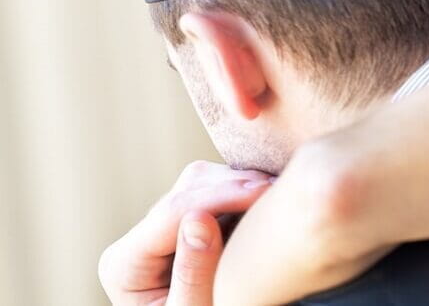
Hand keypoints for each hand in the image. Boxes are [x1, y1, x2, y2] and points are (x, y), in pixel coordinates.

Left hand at [98, 161, 271, 304]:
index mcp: (124, 265)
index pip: (169, 214)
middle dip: (231, 186)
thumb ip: (194, 272)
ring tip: (275, 193)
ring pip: (200, 184)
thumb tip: (200, 220)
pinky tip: (266, 199)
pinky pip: (215, 193)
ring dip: (238, 185)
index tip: (261, 191)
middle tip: (277, 187)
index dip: (216, 198)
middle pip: (185, 192)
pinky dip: (242, 193)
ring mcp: (163, 229)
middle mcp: (138, 240)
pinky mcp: (188, 226)